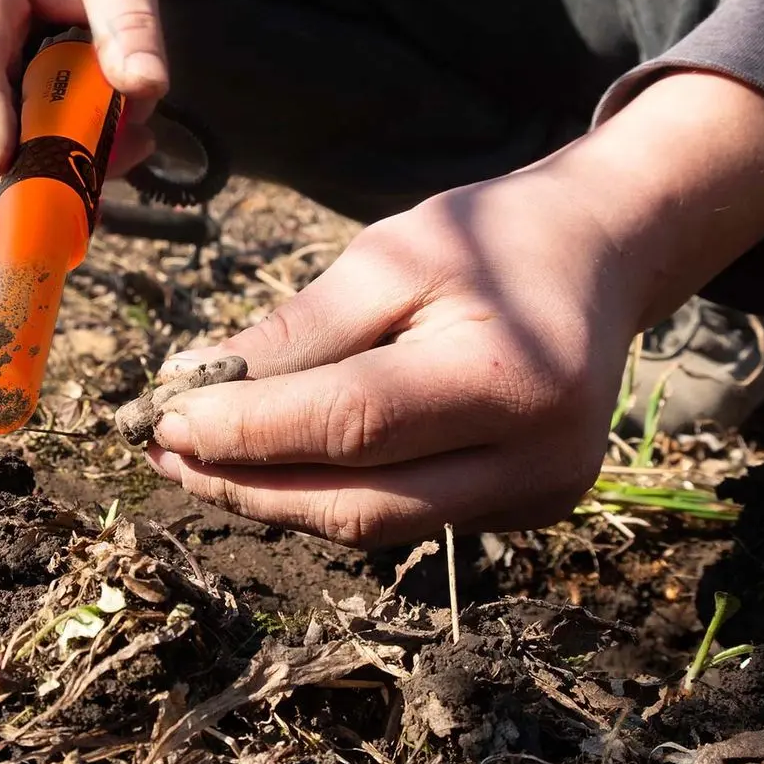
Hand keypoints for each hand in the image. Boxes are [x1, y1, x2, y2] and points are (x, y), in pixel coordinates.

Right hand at [0, 0, 167, 175]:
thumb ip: (133, 22)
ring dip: (77, 149)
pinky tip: (127, 133)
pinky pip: (39, 141)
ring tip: (135, 135)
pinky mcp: (7, 103)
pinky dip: (84, 147)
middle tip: (116, 156)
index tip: (2, 159)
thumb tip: (145, 87)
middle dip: (48, 145)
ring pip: (17, 137)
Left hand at [144, 173, 636, 546]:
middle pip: (358, 503)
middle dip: (247, 484)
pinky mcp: (525, 509)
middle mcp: (536, 459)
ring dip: (277, 500)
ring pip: (374, 525)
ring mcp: (536, 496)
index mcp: (506, 378)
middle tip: (167, 452)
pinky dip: (331, 495)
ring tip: (202, 462)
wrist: (599, 257)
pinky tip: (277, 466)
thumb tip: (197, 386)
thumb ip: (300, 331)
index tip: (164, 418)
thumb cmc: (493, 238)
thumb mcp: (391, 256)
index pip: (349, 424)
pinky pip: (403, 518)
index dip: (247, 430)